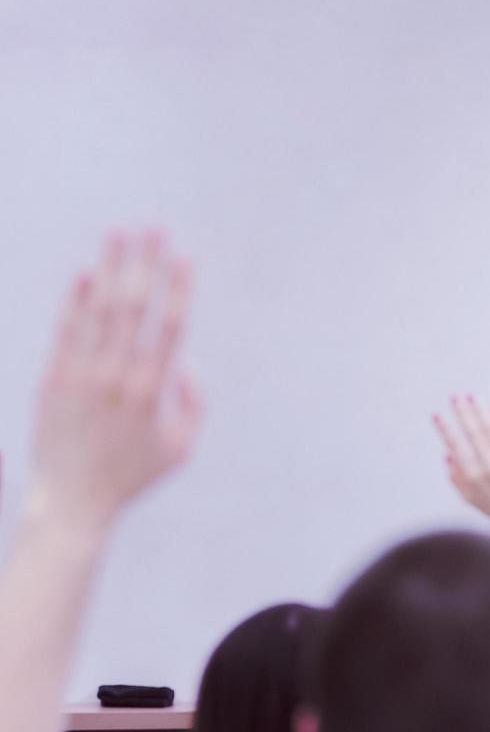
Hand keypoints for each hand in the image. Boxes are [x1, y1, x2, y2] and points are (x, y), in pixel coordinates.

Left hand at [29, 233, 200, 525]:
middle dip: (145, 263)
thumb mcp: (181, 449)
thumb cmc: (131, 476)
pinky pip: (66, 331)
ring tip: (119, 235)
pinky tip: (87, 273)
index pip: (168, 327)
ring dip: (112, 268)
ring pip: (99, 310)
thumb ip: (194, 405)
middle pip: (133, 307)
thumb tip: (186, 364)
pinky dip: (76, 300)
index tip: (184, 257)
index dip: (178, 289)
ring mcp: (80, 377)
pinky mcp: (52, 381)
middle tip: (154, 229)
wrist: (71, 502)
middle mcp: (115, 378)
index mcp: (151, 392)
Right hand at [434, 396, 489, 550]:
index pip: (454, 445)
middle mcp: (487, 464)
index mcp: (470, 474)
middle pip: (473, 431)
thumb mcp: (467, 496)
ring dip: (480, 410)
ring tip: (472, 396)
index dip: (444, 429)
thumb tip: (447, 454)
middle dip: (462, 412)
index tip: (437, 415)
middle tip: (455, 396)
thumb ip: (455, 476)